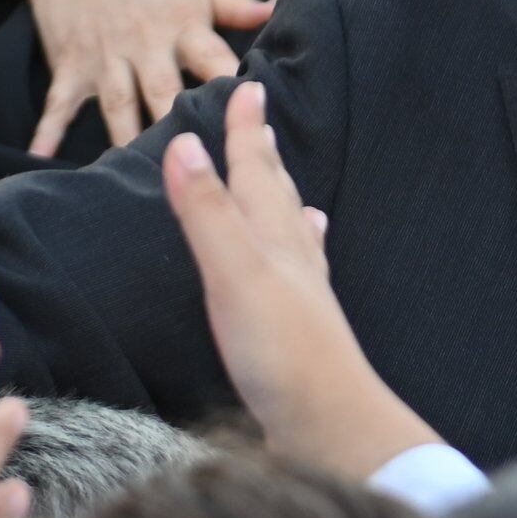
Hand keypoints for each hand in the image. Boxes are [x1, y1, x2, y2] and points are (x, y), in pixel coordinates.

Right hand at [12, 0, 273, 155]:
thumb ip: (238, 6)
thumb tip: (283, 7)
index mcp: (183, 27)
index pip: (214, 59)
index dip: (232, 87)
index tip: (252, 121)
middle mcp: (146, 45)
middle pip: (165, 91)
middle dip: (178, 123)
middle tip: (198, 166)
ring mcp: (105, 58)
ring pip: (118, 105)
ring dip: (126, 139)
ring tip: (136, 176)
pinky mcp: (70, 67)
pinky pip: (59, 105)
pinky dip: (47, 132)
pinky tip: (40, 160)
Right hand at [164, 82, 438, 481]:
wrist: (333, 428)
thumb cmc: (285, 354)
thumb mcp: (235, 275)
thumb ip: (208, 212)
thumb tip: (183, 144)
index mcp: (275, 241)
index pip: (256, 172)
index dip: (247, 132)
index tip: (247, 88)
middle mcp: (293, 262)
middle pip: (276, 195)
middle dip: (263, 157)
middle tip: (260, 121)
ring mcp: (301, 298)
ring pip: (290, 233)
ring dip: (280, 202)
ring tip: (284, 182)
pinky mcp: (300, 333)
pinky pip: (298, 275)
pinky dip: (298, 253)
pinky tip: (308, 257)